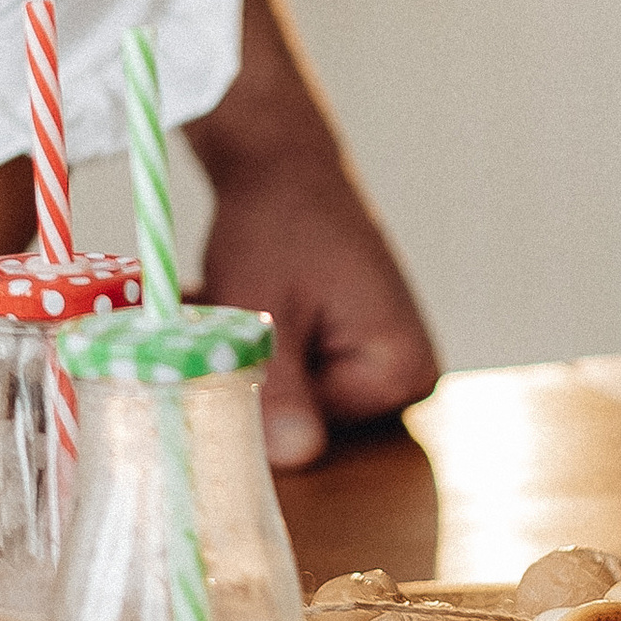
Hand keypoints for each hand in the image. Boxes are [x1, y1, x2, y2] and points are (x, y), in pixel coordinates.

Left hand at [195, 146, 439, 472]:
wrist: (277, 161)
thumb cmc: (275, 225)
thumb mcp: (265, 313)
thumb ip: (279, 388)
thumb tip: (295, 459)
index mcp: (401, 371)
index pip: (314, 431)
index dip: (263, 388)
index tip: (234, 337)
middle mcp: (403, 373)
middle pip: (306, 416)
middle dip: (252, 371)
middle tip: (218, 317)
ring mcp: (378, 357)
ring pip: (290, 390)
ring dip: (246, 355)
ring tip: (220, 298)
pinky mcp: (351, 343)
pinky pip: (295, 366)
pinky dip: (257, 341)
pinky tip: (231, 300)